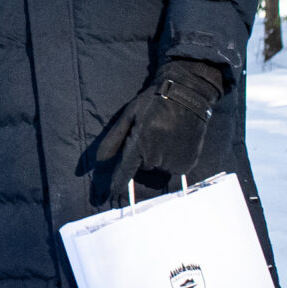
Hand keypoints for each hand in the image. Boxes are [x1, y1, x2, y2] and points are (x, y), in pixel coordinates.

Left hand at [89, 58, 231, 206]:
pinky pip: (172, 170)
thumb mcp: (129, 115)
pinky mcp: (188, 163)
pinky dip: (170, 161)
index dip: (118, 183)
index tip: (112, 192)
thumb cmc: (153, 102)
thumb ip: (114, 139)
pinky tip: (174, 142)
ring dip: (157, 160)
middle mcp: (158, 155)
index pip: (125, 171)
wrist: (187, 95)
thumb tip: (98, 161)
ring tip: (163, 137)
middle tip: (149, 137)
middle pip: (142, 169)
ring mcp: (175, 160)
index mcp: (141, 142)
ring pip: (157, 170)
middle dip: (142, 158)